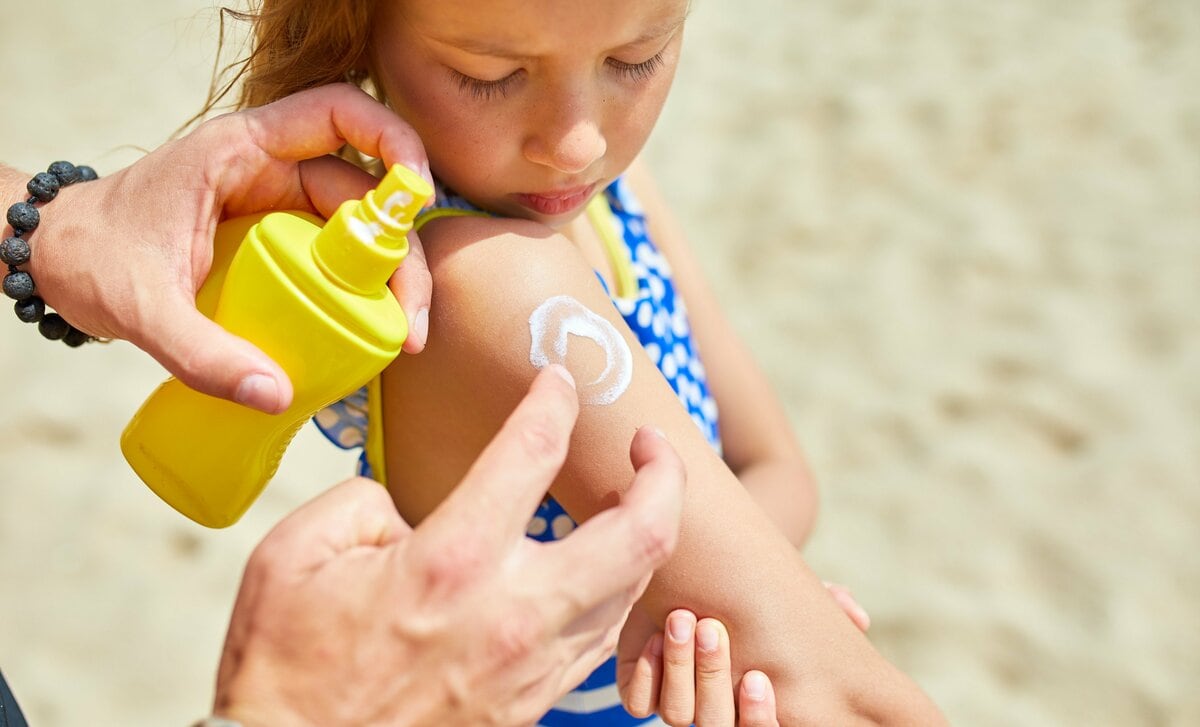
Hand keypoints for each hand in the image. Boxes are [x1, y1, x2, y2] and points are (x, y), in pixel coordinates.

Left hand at [16, 83, 433, 412]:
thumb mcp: (142, 308)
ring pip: (358, 230)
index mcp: (239, 151)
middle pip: (365, 191)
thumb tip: (277, 396)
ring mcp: (276, 207)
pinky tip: (369, 335)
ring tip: (401, 337)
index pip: (336, 114)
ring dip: (392, 277)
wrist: (58, 262)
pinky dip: (361, 291)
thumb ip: (202, 353)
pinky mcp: (276, 243)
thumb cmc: (93, 260)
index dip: (392, 141)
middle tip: (411, 320)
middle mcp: (268, 171)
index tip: (417, 197)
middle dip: (402, 250)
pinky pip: (335, 258)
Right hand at [212, 366, 686, 726]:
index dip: (555, 399)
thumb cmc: (286, 667)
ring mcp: (532, 666)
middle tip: (648, 444)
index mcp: (450, 561)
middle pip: (640, 534)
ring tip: (633, 500)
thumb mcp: (293, 556)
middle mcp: (511, 612)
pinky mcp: (534, 703)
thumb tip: (408, 506)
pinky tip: (600, 570)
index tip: (558, 379)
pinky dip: (618, 592)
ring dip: (648, 534)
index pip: (533, 452)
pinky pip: (602, 638)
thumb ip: (361, 502)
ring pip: (636, 590)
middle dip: (663, 473)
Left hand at [616, 579, 868, 724]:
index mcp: (757, 701)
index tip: (759, 677)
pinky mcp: (642, 687)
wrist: (695, 572)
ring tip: (682, 620)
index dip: (759, 716)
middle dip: (713, 678)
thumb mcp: (788, 593)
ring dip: (680, 669)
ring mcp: (680, 700)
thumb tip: (858, 616)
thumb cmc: (751, 590)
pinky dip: (647, 674)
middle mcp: (719, 708)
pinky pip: (639, 701)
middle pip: (716, 724)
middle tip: (711, 629)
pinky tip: (655, 637)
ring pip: (678, 714)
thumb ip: (825, 603)